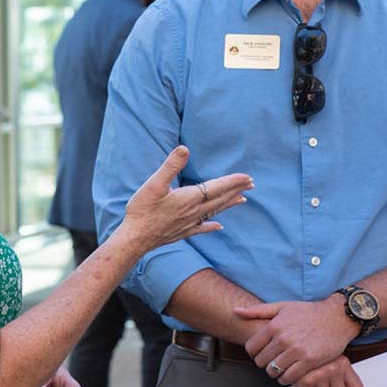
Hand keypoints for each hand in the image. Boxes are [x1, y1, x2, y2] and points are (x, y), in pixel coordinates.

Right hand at [122, 146, 251, 250]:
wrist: (135, 238)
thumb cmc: (143, 210)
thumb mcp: (154, 183)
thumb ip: (171, 166)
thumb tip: (184, 149)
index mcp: (189, 198)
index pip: (217, 187)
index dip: (232, 181)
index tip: (247, 177)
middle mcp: (194, 211)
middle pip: (220, 199)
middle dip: (236, 190)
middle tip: (251, 184)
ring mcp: (189, 223)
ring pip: (215, 212)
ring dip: (229, 204)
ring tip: (242, 199)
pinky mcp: (183, 232)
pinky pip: (202, 228)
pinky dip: (212, 225)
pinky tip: (219, 226)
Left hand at [235, 297, 359, 383]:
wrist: (336, 317)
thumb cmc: (309, 312)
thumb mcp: (282, 307)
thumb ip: (258, 311)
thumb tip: (236, 311)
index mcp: (274, 325)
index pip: (251, 347)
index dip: (254, 352)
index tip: (261, 352)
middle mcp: (283, 338)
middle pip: (261, 361)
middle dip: (264, 363)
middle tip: (272, 360)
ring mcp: (296, 351)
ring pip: (274, 371)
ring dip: (275, 372)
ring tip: (281, 367)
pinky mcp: (309, 361)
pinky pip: (289, 377)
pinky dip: (287, 378)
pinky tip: (290, 372)